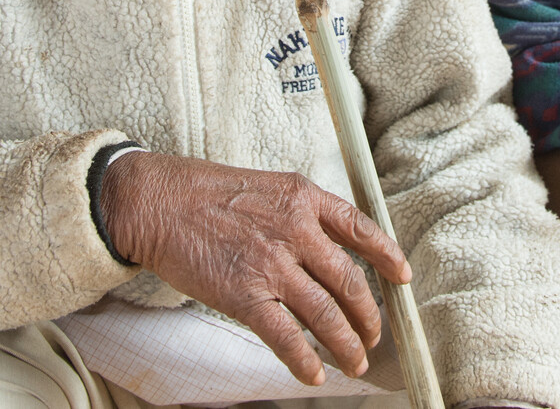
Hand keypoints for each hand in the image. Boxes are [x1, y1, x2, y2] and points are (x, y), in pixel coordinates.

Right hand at [99, 152, 411, 385]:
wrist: (157, 203)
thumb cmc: (204, 192)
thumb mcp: (266, 186)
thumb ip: (299, 212)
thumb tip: (324, 245)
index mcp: (304, 197)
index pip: (361, 227)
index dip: (387, 256)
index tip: (402, 277)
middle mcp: (296, 230)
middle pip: (350, 282)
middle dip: (368, 316)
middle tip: (373, 335)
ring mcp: (272, 264)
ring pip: (327, 315)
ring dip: (346, 345)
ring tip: (355, 362)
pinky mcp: (245, 295)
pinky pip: (286, 337)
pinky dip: (305, 360)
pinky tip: (315, 373)